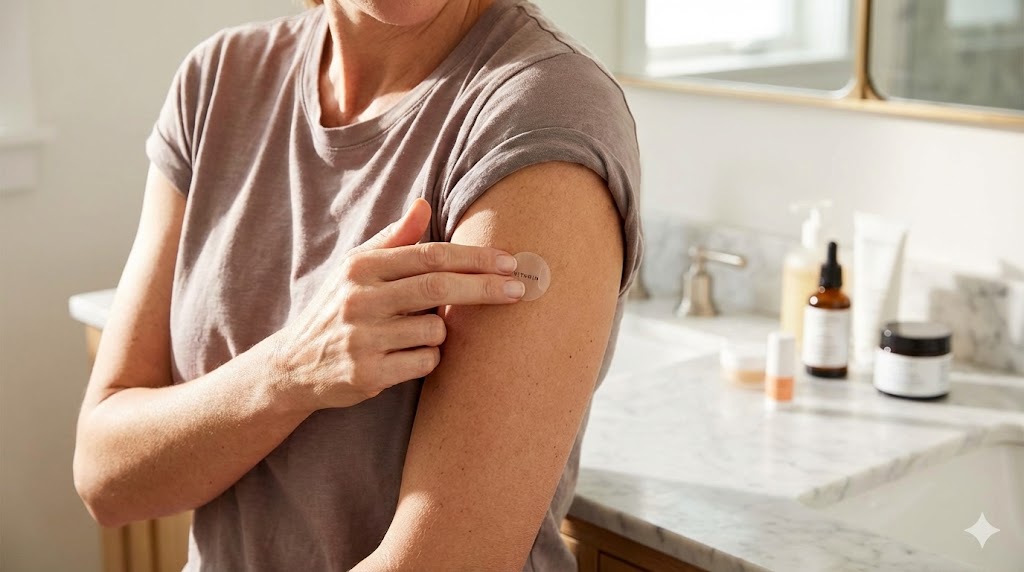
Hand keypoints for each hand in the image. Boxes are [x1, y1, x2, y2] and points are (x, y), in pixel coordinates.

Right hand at [271, 198, 523, 410]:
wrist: (293, 365)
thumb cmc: (337, 309)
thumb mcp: (355, 268)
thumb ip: (393, 238)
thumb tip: (424, 203)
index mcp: (361, 267)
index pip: (429, 256)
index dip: (473, 258)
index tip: (508, 262)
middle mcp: (359, 299)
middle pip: (438, 288)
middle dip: (484, 287)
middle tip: (518, 289)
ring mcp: (362, 339)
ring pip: (435, 331)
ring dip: (439, 333)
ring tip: (412, 334)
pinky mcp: (367, 374)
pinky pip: (425, 363)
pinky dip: (427, 360)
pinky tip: (404, 358)